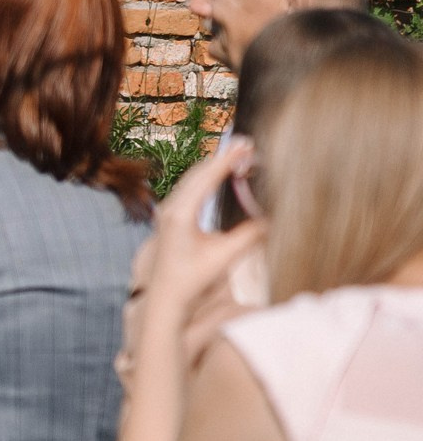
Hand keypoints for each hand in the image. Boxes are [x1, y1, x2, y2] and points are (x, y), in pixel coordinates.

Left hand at [148, 141, 267, 314]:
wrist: (166, 296)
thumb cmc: (193, 279)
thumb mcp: (225, 257)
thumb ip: (250, 236)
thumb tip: (272, 218)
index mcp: (181, 213)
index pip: (206, 178)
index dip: (227, 160)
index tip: (245, 144)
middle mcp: (170, 207)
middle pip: (197, 173)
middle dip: (222, 157)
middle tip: (245, 144)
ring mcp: (167, 211)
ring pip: (191, 179)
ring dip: (214, 166)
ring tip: (237, 155)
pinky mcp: (170, 216)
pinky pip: (188, 188)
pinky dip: (206, 178)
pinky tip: (220, 175)